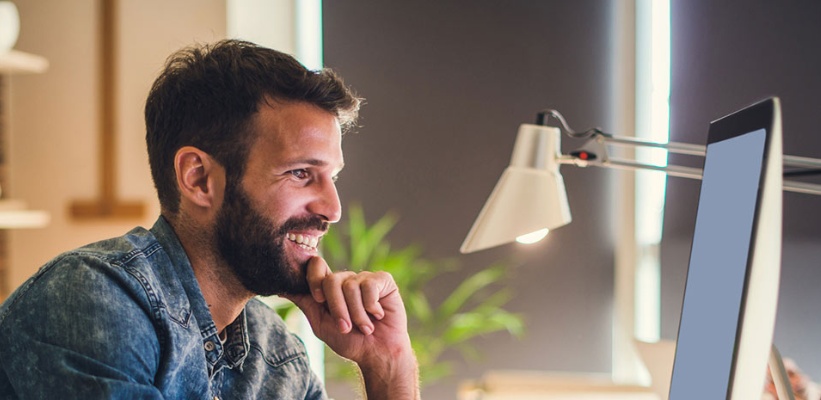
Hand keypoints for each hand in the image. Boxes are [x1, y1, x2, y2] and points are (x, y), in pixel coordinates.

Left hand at [282, 257, 418, 398]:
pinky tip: (378, 315)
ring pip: (351, 286)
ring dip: (357, 314)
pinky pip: (370, 286)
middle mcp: (347, 279)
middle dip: (337, 309)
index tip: (319, 299)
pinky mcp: (383, 280)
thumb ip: (305, 303)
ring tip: (365, 327)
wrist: (378, 353)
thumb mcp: (321, 324)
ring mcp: (365, 278)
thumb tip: (281, 289)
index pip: (316, 266)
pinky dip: (371, 306)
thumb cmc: (350, 341)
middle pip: (331, 280)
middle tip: (346, 328)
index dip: (314, 279)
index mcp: (330, 288)